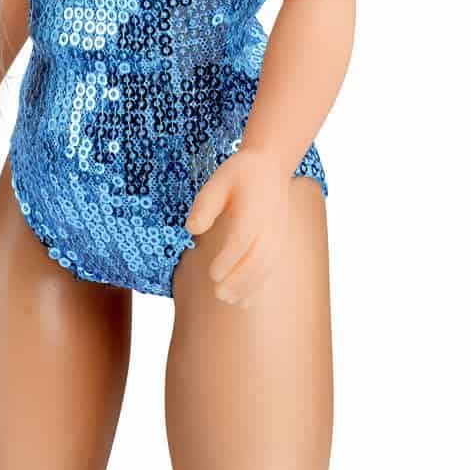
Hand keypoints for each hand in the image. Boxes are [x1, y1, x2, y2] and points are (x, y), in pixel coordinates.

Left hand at [184, 145, 291, 306]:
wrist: (271, 167)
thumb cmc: (240, 174)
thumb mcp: (219, 180)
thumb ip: (205, 204)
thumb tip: (192, 229)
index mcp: (255, 208)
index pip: (244, 239)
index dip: (230, 259)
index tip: (212, 274)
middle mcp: (270, 225)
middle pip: (258, 258)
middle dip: (239, 279)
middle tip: (218, 294)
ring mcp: (277, 236)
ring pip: (266, 267)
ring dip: (249, 287)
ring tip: (228, 300)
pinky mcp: (278, 243)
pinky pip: (270, 268)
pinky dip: (258, 286)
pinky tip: (244, 302)